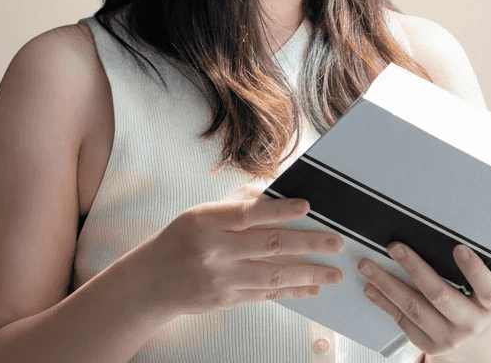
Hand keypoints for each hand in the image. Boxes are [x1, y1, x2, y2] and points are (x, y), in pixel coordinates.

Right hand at [131, 185, 345, 319]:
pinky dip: (292, 291)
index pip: (248, 214)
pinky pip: (266, 296)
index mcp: (207, 221)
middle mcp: (215, 251)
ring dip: (309, 274)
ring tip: (334, 273)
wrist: (152, 281)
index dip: (279, 209)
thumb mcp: (203, 211)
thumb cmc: (183, 237)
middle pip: (269, 246)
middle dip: (308, 244)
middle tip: (337, 242)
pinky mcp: (228, 301)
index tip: (308, 205)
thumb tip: (275, 189)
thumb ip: (238, 201)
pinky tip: (312, 288)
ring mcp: (222, 280)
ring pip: (273, 276)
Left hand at [357, 224, 490, 359]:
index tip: (457, 247)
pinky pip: (402, 323)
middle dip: (415, 269)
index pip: (486, 288)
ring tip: (367, 263)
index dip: (472, 270)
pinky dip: (383, 304)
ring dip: (388, 285)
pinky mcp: (428, 346)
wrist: (485, 353)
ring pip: (414, 309)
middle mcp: (471, 323)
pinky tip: (368, 287)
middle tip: (394, 244)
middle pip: (440, 296)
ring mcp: (447, 338)